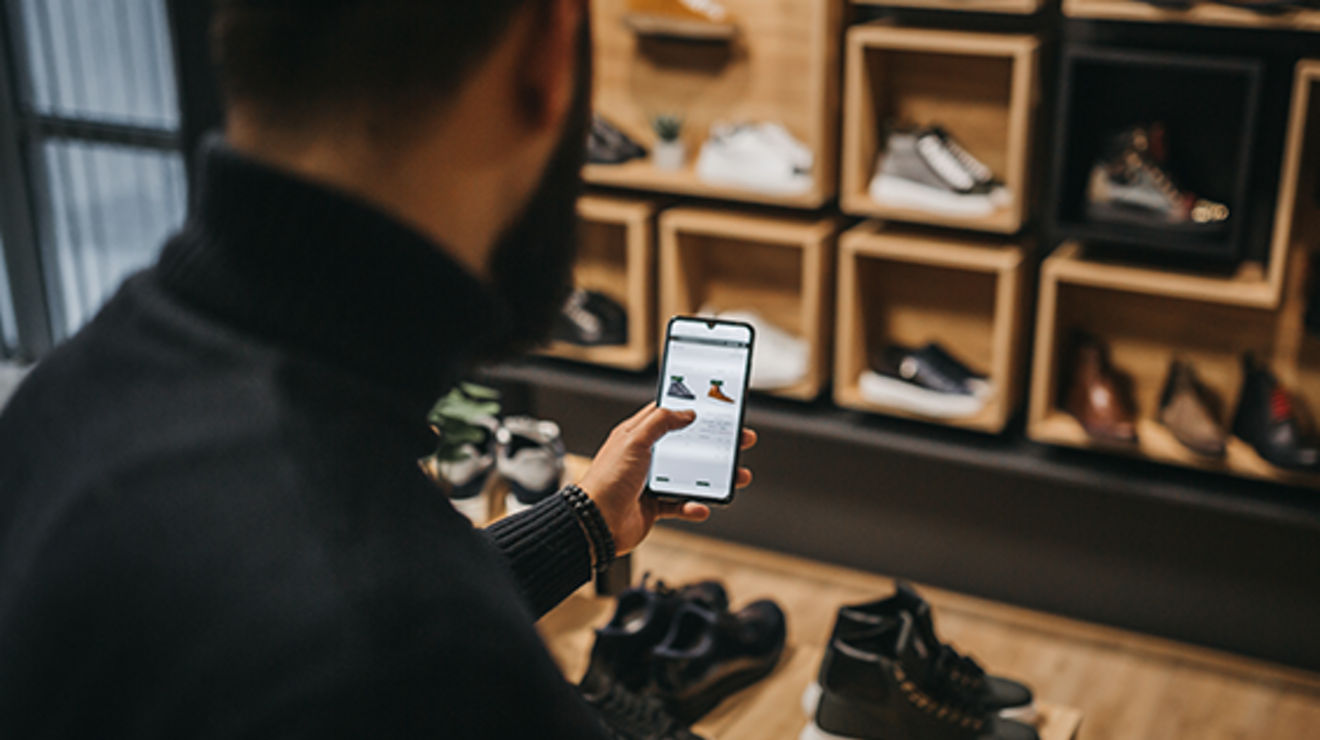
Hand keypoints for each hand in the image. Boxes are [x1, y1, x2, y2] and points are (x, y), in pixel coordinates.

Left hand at [578, 402, 756, 555]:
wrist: (596, 522)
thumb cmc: (606, 481)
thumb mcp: (633, 440)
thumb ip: (660, 422)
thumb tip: (685, 412)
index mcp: (636, 436)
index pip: (667, 415)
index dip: (691, 409)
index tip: (714, 407)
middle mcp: (645, 457)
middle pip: (687, 446)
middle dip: (714, 444)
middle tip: (739, 440)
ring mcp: (650, 482)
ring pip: (690, 476)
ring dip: (714, 478)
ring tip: (736, 477)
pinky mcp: (654, 506)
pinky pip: (681, 505)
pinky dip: (693, 506)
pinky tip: (701, 506)